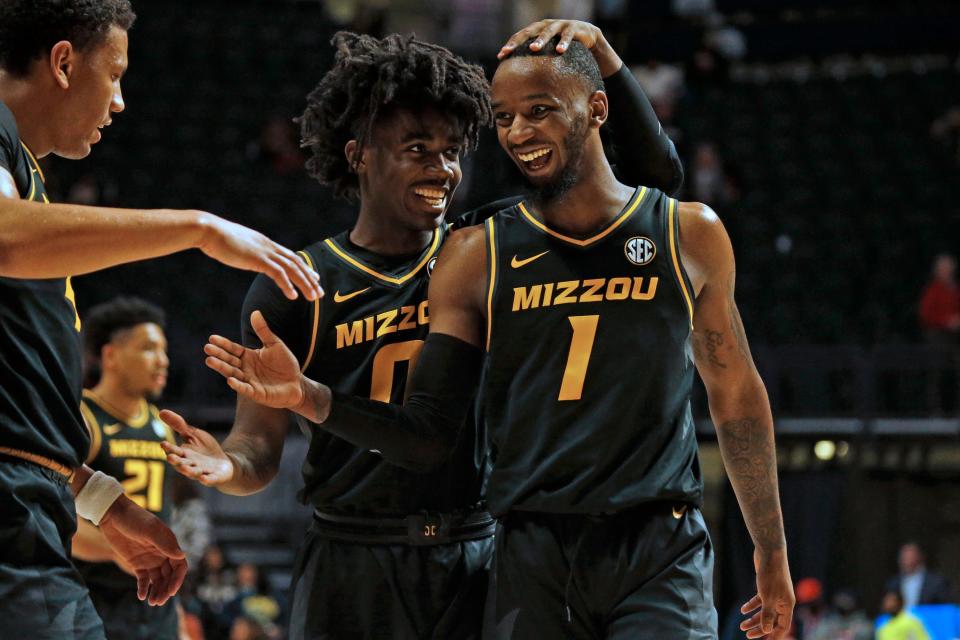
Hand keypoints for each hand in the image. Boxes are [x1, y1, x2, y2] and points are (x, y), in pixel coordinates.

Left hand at [98, 495, 187, 605]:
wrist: (113, 515)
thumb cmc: (134, 518)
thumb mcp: (149, 530)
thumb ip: (164, 543)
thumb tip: (182, 556)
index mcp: (169, 545)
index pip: (179, 566)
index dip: (177, 579)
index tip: (171, 591)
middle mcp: (162, 553)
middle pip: (169, 576)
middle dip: (166, 590)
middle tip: (159, 602)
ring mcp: (150, 559)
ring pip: (158, 580)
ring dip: (157, 591)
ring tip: (152, 603)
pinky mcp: (137, 563)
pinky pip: (144, 579)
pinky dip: (144, 588)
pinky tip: (142, 596)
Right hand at [160, 410, 234, 485]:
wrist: (224, 463)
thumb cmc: (205, 449)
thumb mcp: (192, 434)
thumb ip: (178, 425)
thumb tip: (161, 411)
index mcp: (184, 454)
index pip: (174, 451)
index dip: (169, 448)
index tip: (163, 444)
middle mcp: (191, 464)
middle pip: (181, 463)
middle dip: (176, 461)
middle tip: (170, 457)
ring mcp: (202, 472)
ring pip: (193, 473)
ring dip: (188, 471)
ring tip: (184, 468)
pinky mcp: (214, 477)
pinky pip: (210, 480)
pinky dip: (207, 480)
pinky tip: (204, 479)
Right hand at [197, 213, 321, 301]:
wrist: (208, 230)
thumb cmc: (217, 238)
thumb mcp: (238, 245)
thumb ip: (248, 251)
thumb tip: (248, 255)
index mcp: (265, 243)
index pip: (291, 256)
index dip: (304, 268)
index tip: (314, 277)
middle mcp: (269, 246)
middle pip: (296, 263)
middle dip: (310, 278)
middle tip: (320, 292)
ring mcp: (264, 252)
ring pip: (292, 269)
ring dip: (304, 284)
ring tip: (313, 297)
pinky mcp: (257, 259)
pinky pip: (278, 273)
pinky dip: (287, 285)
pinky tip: (293, 296)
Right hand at [203, 310, 304, 408]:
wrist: (297, 383)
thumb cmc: (285, 364)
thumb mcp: (274, 344)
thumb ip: (263, 331)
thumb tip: (255, 312)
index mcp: (248, 356)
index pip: (233, 349)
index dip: (223, 344)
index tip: (211, 338)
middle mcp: (245, 368)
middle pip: (229, 360)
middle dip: (218, 355)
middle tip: (207, 348)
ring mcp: (249, 381)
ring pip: (233, 373)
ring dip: (222, 368)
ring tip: (210, 360)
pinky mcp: (256, 393)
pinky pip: (245, 389)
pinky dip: (238, 385)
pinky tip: (230, 380)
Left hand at [497, 19, 622, 76]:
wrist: (590, 41)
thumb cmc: (566, 52)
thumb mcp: (549, 57)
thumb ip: (537, 64)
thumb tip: (520, 83)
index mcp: (537, 31)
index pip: (520, 36)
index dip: (510, 45)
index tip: (501, 56)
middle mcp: (547, 25)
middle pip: (530, 31)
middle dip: (519, 41)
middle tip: (509, 51)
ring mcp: (561, 25)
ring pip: (549, 30)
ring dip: (541, 39)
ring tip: (534, 48)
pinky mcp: (575, 28)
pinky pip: (569, 34)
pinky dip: (564, 42)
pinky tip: (560, 50)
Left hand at [740, 549, 794, 638]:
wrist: (769, 553)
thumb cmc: (771, 575)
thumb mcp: (768, 598)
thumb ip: (768, 615)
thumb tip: (768, 631)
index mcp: (787, 606)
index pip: (782, 626)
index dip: (774, 636)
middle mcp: (783, 601)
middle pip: (772, 620)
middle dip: (761, 629)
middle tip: (748, 636)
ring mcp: (775, 594)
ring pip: (764, 611)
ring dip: (754, 619)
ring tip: (742, 625)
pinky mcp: (766, 586)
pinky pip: (759, 600)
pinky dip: (751, 606)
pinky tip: (742, 610)